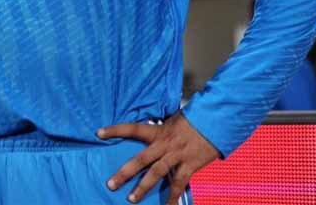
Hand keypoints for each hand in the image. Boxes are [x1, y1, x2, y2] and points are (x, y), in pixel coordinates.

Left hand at [98, 112, 219, 203]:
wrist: (216, 120)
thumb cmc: (195, 119)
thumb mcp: (174, 120)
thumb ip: (163, 129)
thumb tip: (153, 135)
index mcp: (159, 131)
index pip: (132, 129)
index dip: (115, 130)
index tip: (98, 133)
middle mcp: (165, 144)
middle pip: (140, 159)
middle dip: (125, 172)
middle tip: (111, 184)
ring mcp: (177, 155)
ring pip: (156, 173)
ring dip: (143, 187)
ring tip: (131, 199)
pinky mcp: (189, 165)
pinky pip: (179, 184)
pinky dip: (173, 197)